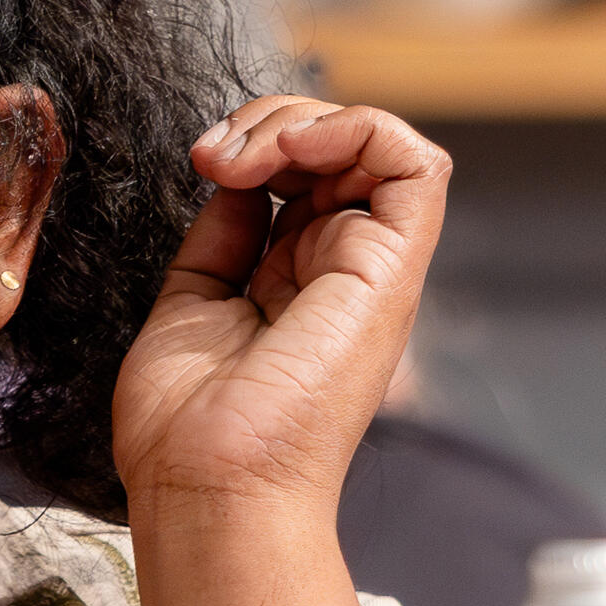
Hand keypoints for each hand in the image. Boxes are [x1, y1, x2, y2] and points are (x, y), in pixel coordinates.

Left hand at [107, 94, 448, 517]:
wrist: (209, 484)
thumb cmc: (190, 425)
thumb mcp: (195, 299)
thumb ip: (225, 235)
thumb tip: (238, 178)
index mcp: (302, 278)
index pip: (305, 172)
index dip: (256, 143)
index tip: (204, 163)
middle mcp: (345, 268)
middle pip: (339, 147)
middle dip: (270, 121)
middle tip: (216, 155)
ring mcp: (373, 269)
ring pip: (379, 141)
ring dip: (304, 121)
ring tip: (245, 157)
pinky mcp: (392, 272)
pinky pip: (415, 163)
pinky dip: (357, 129)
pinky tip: (293, 154)